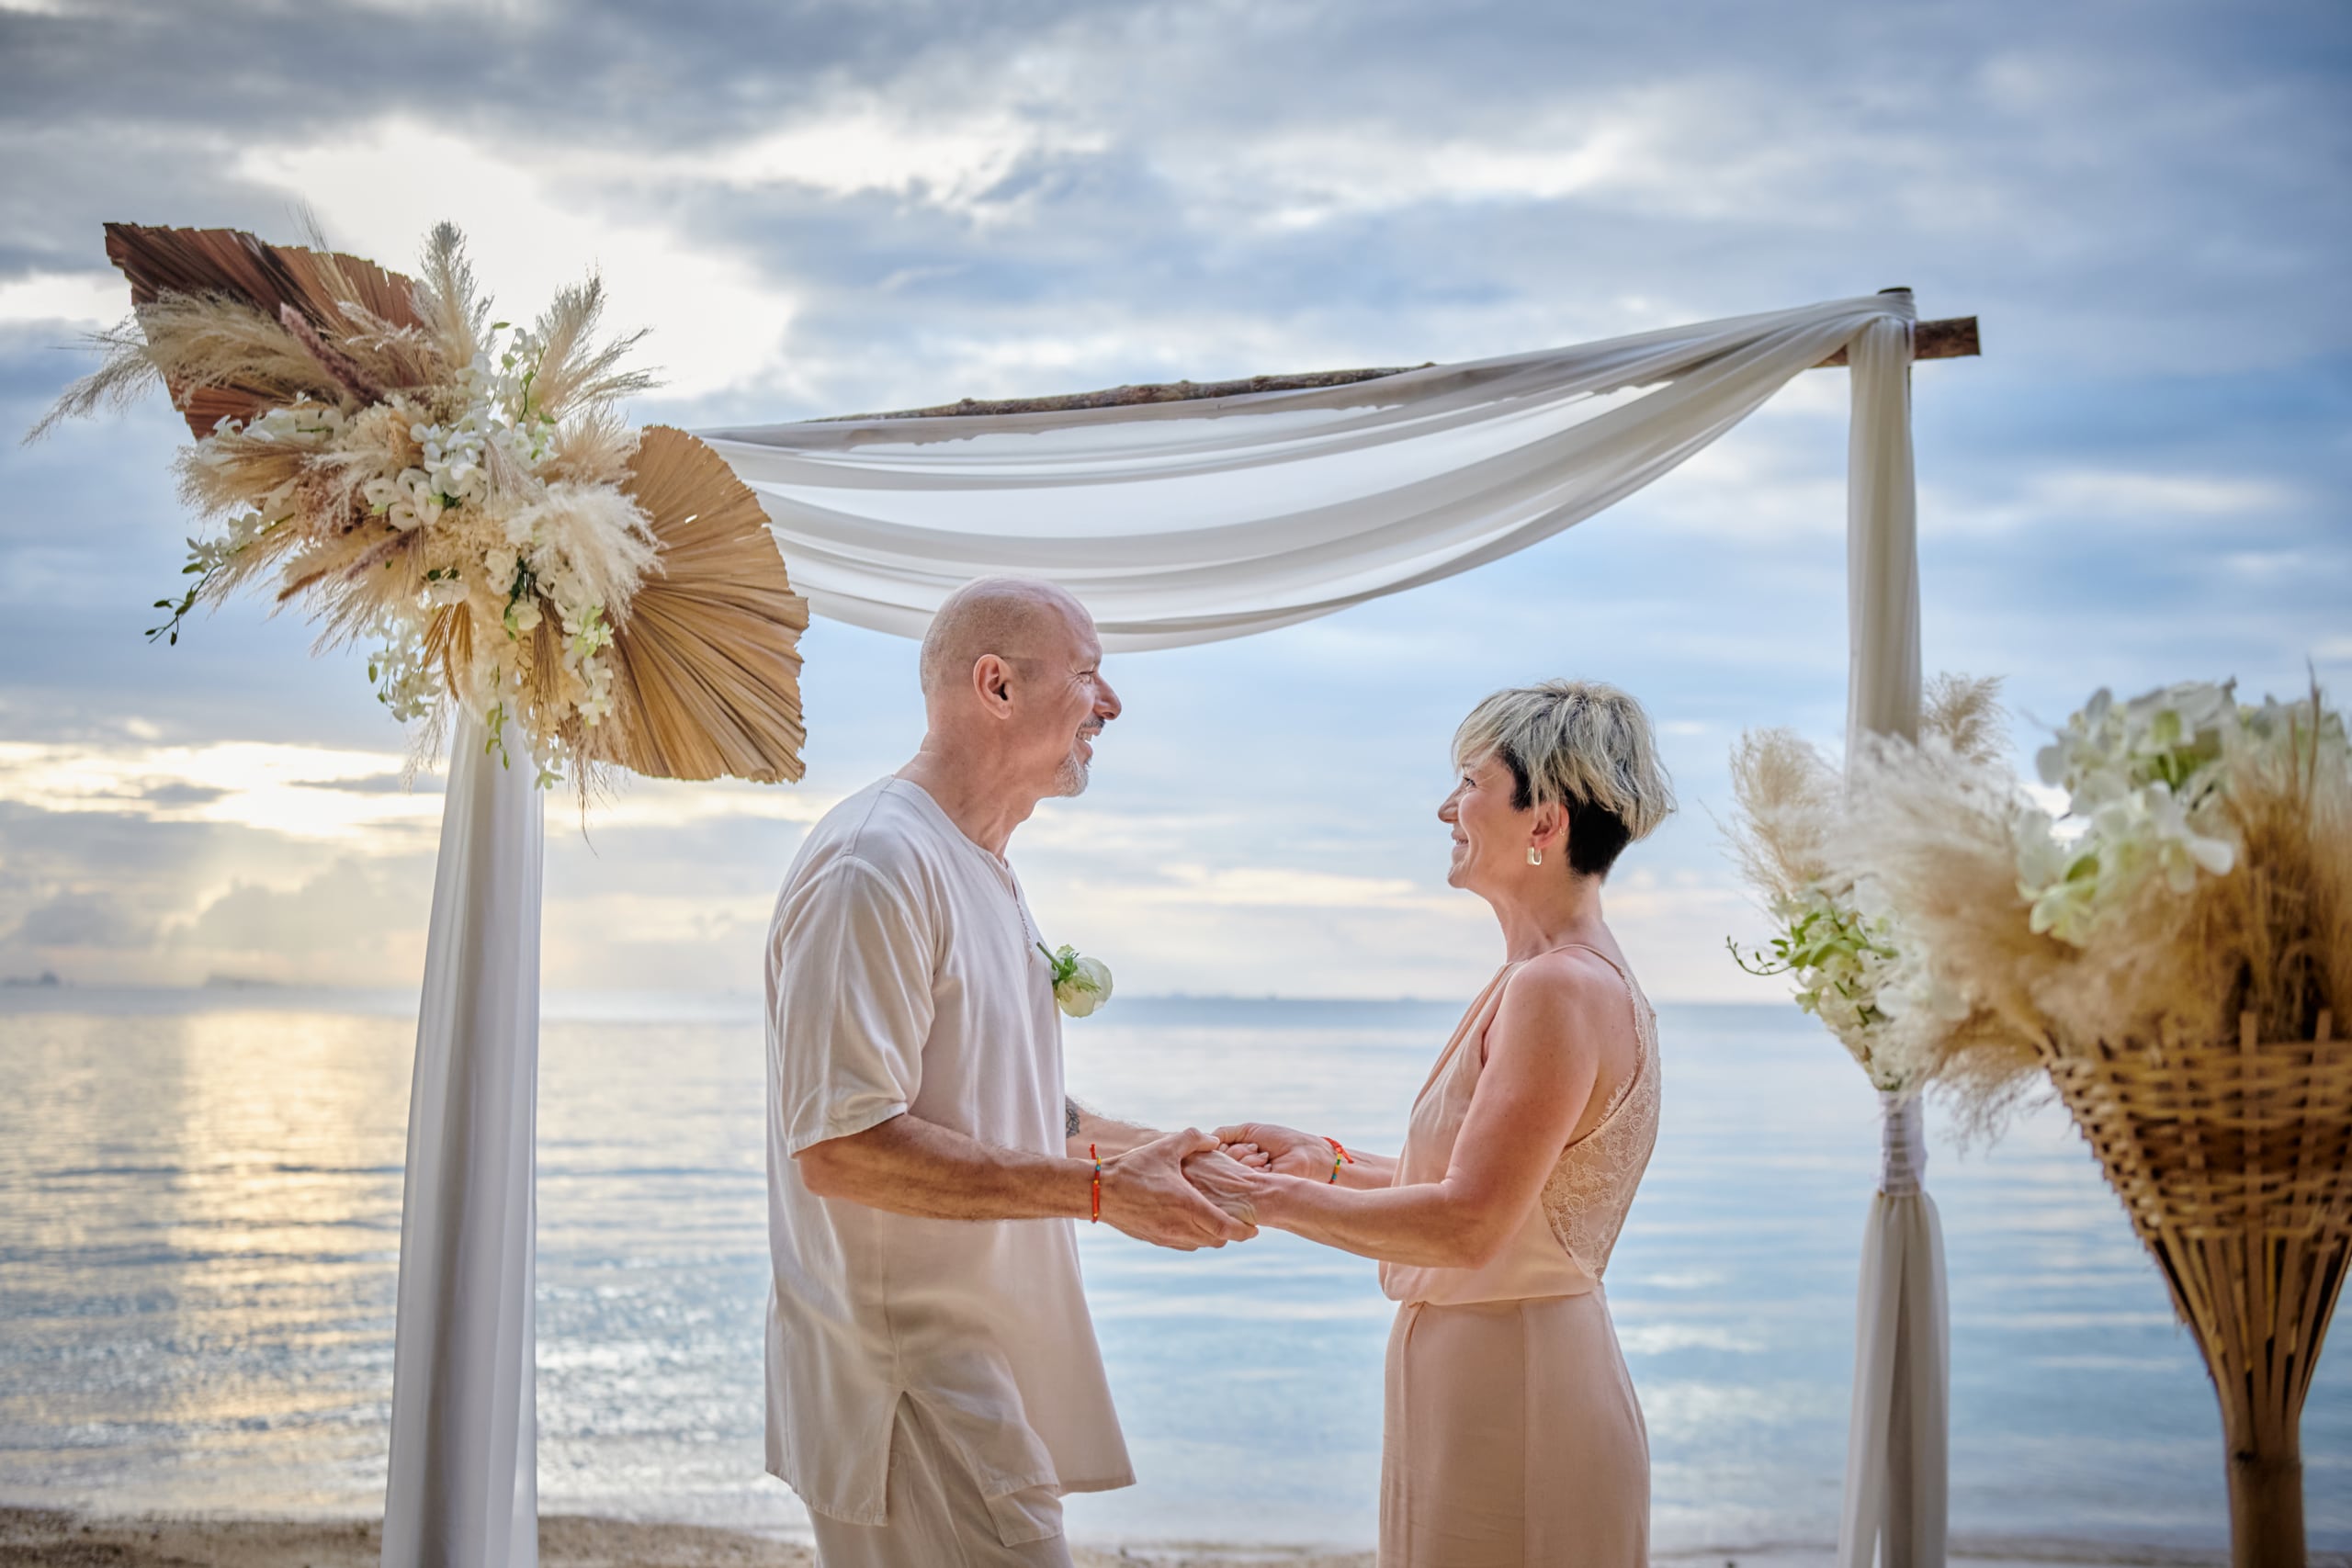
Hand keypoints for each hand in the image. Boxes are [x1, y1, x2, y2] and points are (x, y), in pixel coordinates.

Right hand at [1098, 1128, 1257, 1250]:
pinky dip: (1194, 1237)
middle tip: (1239, 1222)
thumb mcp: (1165, 1147)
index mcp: (1187, 1205)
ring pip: (1200, 1244)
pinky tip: (1192, 1222)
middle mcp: (1179, 1227)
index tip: (1255, 1228)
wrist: (1099, 1191)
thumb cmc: (1133, 1167)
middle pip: (1216, 1240)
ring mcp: (1166, 1237)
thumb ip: (1194, 1138)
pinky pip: (1183, 1244)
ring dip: (1211, 1236)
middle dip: (1230, 1233)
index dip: (1244, 1231)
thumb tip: (1214, 1140)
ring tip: (1216, 1221)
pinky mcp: (1154, 1240)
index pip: (1225, 1228)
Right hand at [1215, 1121, 1333, 1180]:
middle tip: (1258, 1149)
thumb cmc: (1281, 1140)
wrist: (1305, 1154)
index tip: (1250, 1143)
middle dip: (1238, 1151)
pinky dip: (1253, 1164)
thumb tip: (1206, 1138)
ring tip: (1265, 1157)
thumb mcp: (1249, 1131)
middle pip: (1217, 1161)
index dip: (1225, 1144)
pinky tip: (1267, 1164)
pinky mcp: (1250, 1194)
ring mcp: (1242, 1186)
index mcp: (1233, 1160)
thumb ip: (1225, 1133)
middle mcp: (1234, 1175)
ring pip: (1226, 1168)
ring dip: (1247, 1157)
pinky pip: (1238, 1175)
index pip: (1213, 1153)